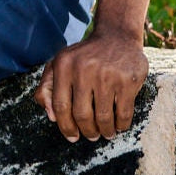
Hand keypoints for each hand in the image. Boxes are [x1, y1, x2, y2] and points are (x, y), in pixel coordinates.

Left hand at [33, 28, 147, 142]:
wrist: (116, 37)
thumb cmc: (84, 57)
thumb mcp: (60, 64)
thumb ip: (47, 87)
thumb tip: (50, 116)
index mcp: (63, 64)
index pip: (60, 106)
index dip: (65, 126)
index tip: (72, 137)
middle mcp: (83, 68)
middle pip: (82, 116)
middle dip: (87, 132)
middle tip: (92, 135)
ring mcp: (107, 75)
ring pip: (104, 119)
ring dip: (105, 131)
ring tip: (106, 132)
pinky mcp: (127, 81)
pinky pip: (123, 115)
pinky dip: (121, 125)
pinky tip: (119, 124)